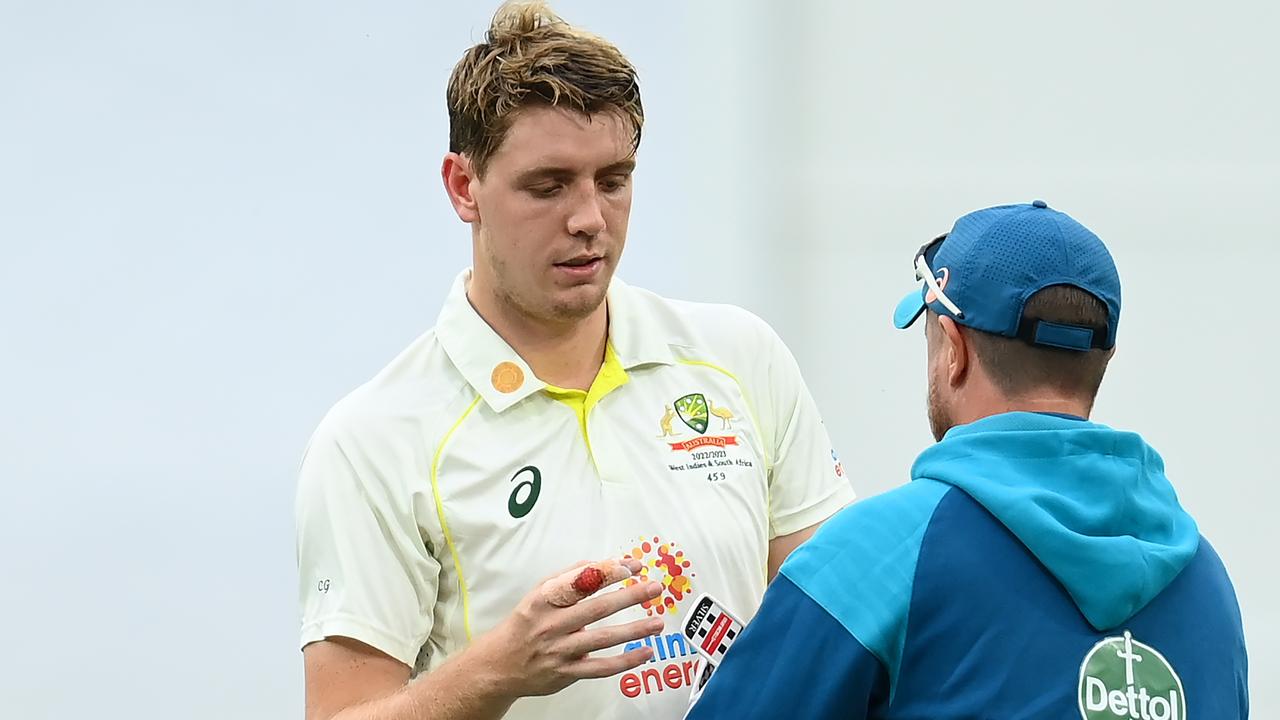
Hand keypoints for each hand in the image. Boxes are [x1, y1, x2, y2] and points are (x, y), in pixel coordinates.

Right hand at [467, 558, 664, 700]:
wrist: (499, 665)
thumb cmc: (524, 624)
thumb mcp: (538, 593)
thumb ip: (568, 578)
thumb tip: (602, 565)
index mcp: (544, 600)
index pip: (582, 581)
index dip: (610, 571)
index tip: (633, 565)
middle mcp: (552, 625)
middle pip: (596, 608)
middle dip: (629, 596)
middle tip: (654, 588)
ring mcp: (560, 651)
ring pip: (602, 639)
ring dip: (633, 630)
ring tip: (657, 622)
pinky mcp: (567, 673)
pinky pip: (601, 668)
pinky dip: (625, 661)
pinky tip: (645, 652)